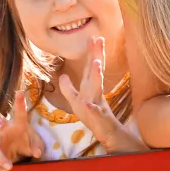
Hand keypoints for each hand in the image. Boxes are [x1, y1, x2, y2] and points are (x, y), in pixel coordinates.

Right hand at [0, 89, 43, 170]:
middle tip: (0, 124)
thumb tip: (36, 153)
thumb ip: (37, 146)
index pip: (19, 113)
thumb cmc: (25, 142)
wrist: (16, 151)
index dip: (19, 103)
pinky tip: (4, 170)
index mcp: (17, 124)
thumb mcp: (35, 143)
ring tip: (9, 167)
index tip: (20, 92)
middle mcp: (4, 128)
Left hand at [57, 37, 143, 153]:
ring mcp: (97, 104)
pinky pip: (94, 112)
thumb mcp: (76, 101)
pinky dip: (92, 108)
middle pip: (95, 72)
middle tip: (99, 39)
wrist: (107, 133)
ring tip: (97, 63)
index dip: (91, 52)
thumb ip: (68, 88)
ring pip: (96, 88)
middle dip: (96, 55)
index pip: (90, 67)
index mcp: (90, 87)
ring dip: (96, 76)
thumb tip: (62, 76)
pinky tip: (88, 103)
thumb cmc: (93, 116)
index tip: (92, 37)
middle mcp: (94, 92)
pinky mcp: (98, 117)